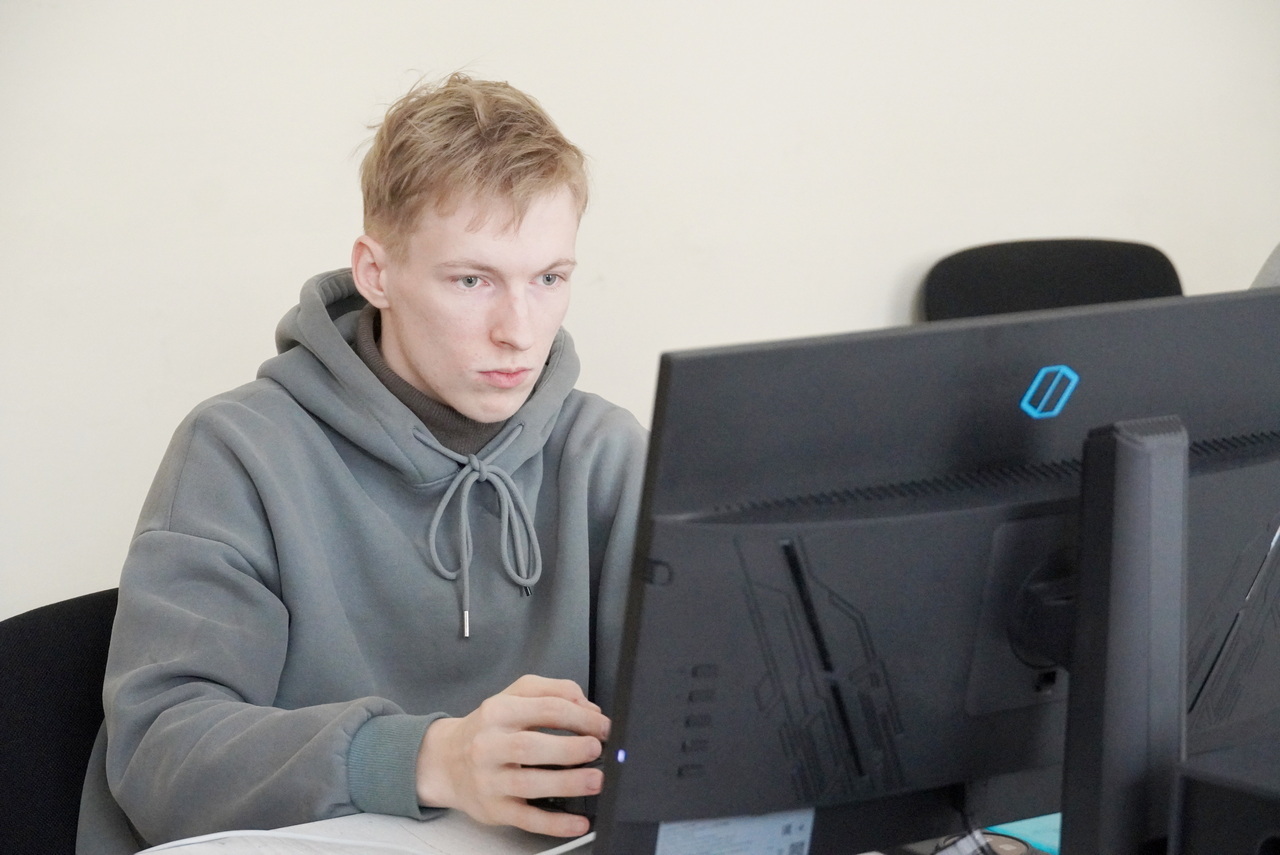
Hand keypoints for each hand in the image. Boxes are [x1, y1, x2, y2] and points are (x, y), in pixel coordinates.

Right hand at [416, 675, 608, 836]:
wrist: (445, 760)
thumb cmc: (487, 729)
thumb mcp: (513, 697)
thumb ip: (552, 692)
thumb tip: (588, 707)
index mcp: (498, 711)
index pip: (546, 709)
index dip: (581, 717)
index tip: (603, 726)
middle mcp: (490, 745)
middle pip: (532, 746)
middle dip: (571, 748)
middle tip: (597, 749)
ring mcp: (490, 780)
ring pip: (530, 783)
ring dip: (568, 783)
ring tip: (595, 780)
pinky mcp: (494, 809)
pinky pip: (527, 818)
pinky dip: (555, 823)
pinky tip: (577, 822)